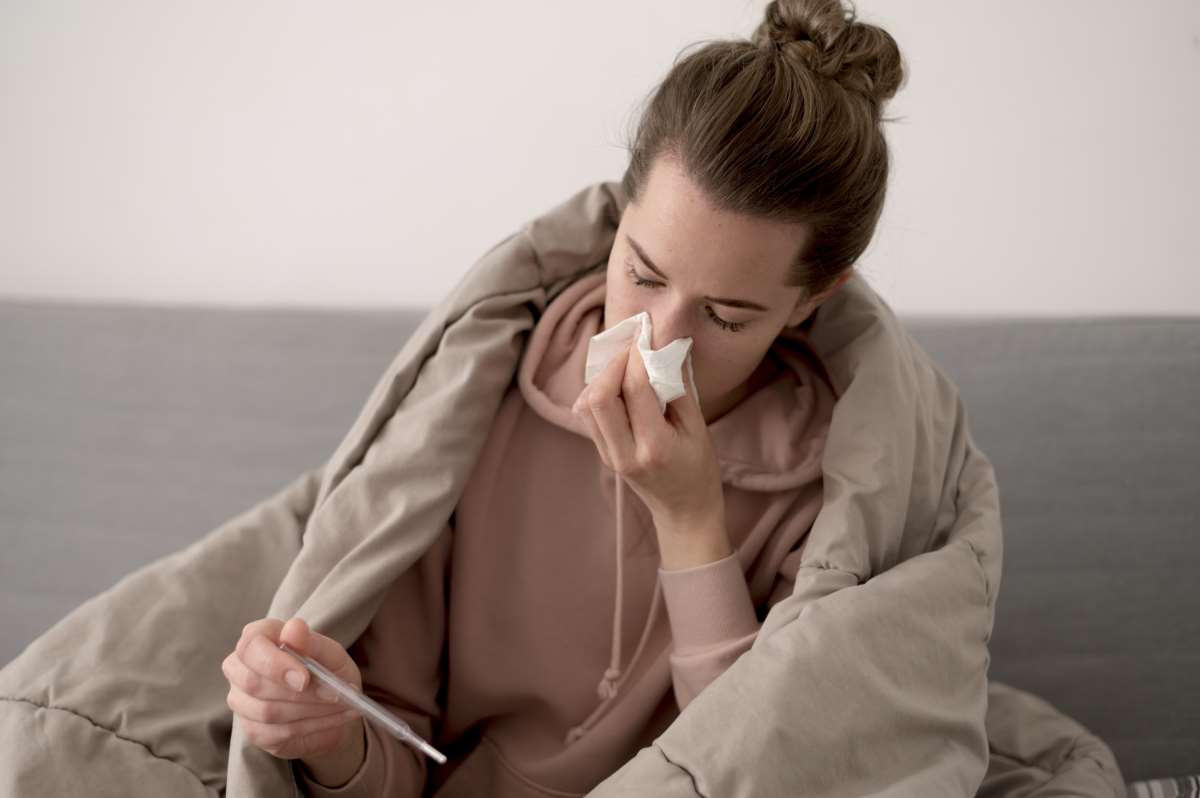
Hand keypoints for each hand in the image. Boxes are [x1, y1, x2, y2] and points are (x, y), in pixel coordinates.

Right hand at [222, 617, 362, 761]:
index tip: (305, 679)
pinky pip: (274, 733)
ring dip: (310, 711)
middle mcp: (241, 667)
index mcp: (258, 638)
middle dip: (298, 693)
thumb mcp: (331, 654)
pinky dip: (310, 727)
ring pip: (265, 710)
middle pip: (252, 682)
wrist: (334, 707)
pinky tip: (332, 720)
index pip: (251, 645)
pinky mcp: (251, 729)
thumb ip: (312, 642)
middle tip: (334, 695)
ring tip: (340, 705)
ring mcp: (242, 700)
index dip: (275, 663)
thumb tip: (294, 628)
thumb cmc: (329, 671)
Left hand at [572, 339, 723, 528]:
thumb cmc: (699, 470)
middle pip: (598, 397)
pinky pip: (587, 415)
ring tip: (624, 366)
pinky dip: (597, 392)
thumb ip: (679, 387)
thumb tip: (666, 347)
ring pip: (584, 405)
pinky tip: (617, 385)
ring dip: (601, 378)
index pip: (634, 389)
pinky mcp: (602, 453)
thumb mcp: (699, 428)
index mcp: (654, 447)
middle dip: (612, 364)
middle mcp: (624, 453)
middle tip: (632, 350)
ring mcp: (608, 455)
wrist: (684, 512)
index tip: (646, 336)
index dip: (637, 356)